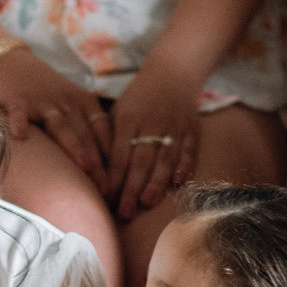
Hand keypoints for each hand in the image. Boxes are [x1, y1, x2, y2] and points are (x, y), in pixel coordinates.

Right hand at [0, 46, 111, 184]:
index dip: (113, 157)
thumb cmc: (46, 91)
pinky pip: (20, 113)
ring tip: (85, 168)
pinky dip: (20, 123)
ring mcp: (42, 102)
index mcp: (85, 103)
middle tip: (109, 189)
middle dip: (99, 162)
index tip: (120, 183)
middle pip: (86, 135)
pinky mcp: (18, 100)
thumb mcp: (72, 104)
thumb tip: (105, 168)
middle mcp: (67, 103)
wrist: (12, 62)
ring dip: (74, 146)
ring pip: (61, 126)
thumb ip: (86, 129)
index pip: (103, 132)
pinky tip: (21, 137)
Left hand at [105, 61, 202, 220]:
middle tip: (125, 212)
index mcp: (129, 120)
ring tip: (148, 203)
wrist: (172, 73)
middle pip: (141, 160)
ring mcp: (174, 127)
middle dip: (132, 188)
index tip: (106, 199)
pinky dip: (184, 167)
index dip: (113, 177)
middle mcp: (151, 123)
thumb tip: (94, 174)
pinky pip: (188, 150)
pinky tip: (179, 183)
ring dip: (157, 182)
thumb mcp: (119, 112)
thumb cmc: (138, 100)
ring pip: (165, 158)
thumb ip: (109, 139)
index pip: (119, 154)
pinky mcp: (191, 130)